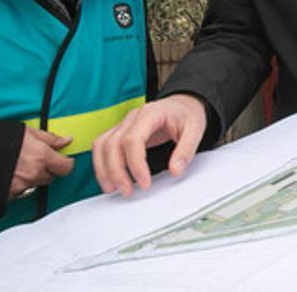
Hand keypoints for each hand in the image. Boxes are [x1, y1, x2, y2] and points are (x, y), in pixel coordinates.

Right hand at [9, 126, 73, 199]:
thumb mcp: (24, 131)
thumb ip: (48, 138)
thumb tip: (66, 141)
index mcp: (40, 156)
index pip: (65, 168)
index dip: (65, 163)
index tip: (63, 160)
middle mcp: (33, 174)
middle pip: (50, 177)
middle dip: (47, 169)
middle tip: (35, 158)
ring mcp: (20, 187)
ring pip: (35, 184)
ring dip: (32, 177)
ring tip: (17, 165)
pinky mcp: (7, 196)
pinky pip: (20, 191)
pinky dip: (17, 184)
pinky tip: (7, 174)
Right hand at [92, 94, 207, 196]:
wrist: (182, 104)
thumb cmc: (186, 114)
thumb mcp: (195, 129)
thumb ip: (186, 151)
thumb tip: (175, 171)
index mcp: (151, 113)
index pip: (133, 139)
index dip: (135, 164)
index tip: (144, 183)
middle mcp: (133, 117)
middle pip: (113, 144)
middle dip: (116, 171)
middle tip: (127, 191)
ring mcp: (124, 124)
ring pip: (102, 145)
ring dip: (104, 169)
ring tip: (113, 189)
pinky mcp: (120, 132)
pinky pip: (102, 146)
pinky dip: (101, 163)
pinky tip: (109, 179)